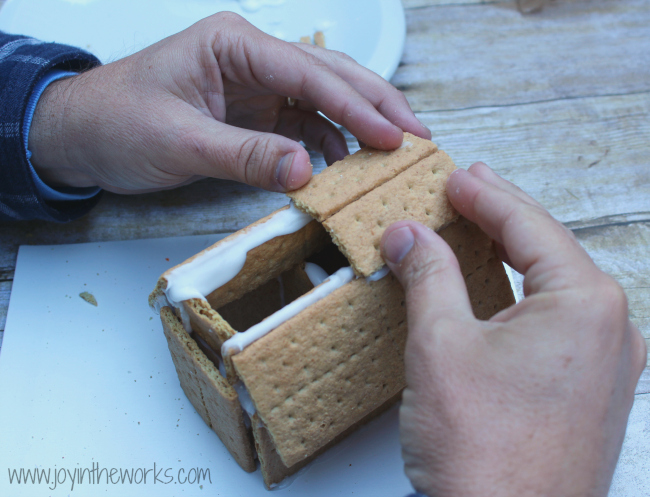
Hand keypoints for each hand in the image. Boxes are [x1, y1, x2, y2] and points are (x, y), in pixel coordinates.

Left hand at [29, 12, 427, 193]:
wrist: (80, 136)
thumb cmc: (116, 122)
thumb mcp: (179, 141)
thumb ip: (245, 155)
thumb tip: (307, 170)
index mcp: (233, 46)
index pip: (309, 73)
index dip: (355, 106)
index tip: (392, 137)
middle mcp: (252, 61)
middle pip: (329, 78)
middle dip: (376, 106)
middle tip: (418, 137)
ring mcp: (257, 89)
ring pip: (323, 104)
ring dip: (358, 130)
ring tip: (394, 158)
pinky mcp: (255, 116)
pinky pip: (303, 129)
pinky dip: (327, 148)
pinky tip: (346, 169)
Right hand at [381, 162, 645, 496]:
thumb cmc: (486, 456)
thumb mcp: (441, 345)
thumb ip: (428, 275)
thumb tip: (409, 235)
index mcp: (586, 306)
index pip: (530, 226)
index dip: (486, 196)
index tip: (455, 178)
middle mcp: (611, 332)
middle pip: (548, 250)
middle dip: (502, 217)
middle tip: (468, 188)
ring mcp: (605, 366)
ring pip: (553, 287)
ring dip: (511, 255)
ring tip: (478, 228)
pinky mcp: (587, 392)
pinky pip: (554, 322)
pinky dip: (519, 295)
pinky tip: (494, 290)